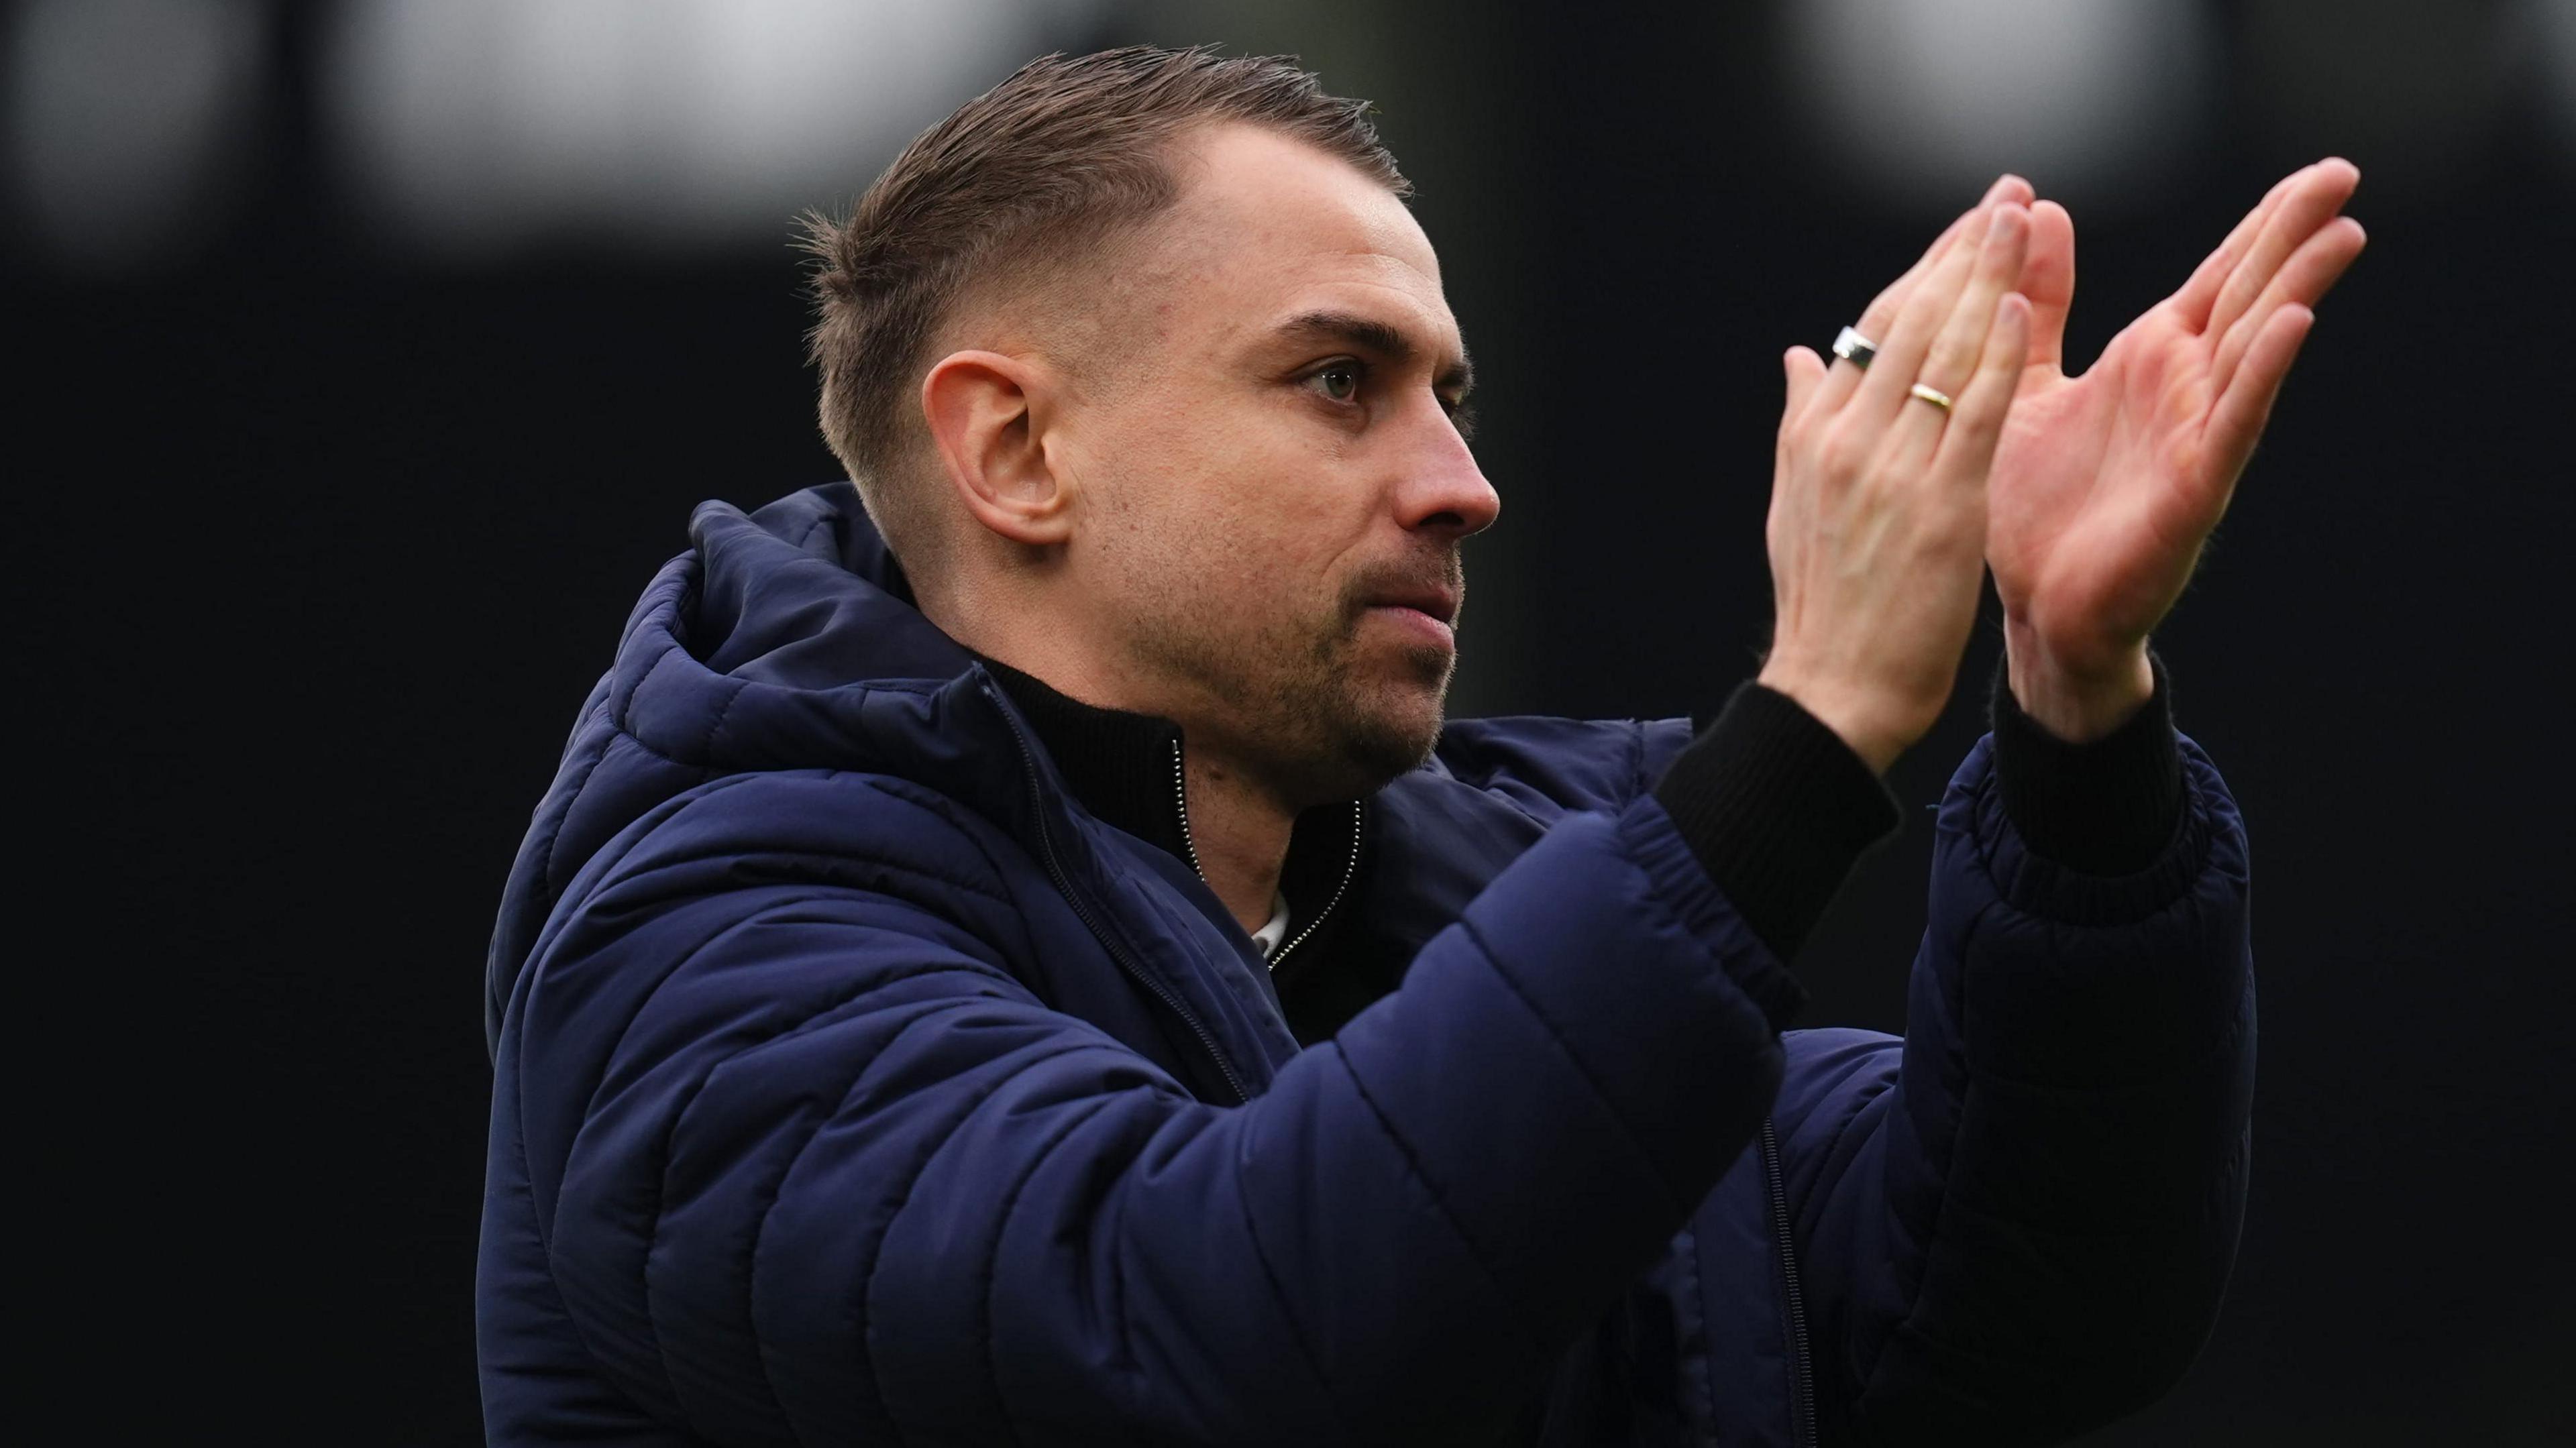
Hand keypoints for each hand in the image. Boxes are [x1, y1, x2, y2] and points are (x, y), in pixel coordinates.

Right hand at [1760, 185, 2034, 773]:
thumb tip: (1801, 354)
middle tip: (2004, 195)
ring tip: (2018, 219)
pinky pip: (1971, 413)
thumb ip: (1801, 422)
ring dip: (1984, 278)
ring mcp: (1889, 470)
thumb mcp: (1794, 504)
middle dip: (1961, 252)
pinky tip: (2016, 304)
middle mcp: (1844, 439)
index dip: (1925, 271)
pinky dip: (1993, 354)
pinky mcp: (1937, 504)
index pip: (1873, 330)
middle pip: (1908, 323)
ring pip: (1940, 352)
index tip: (1966, 226)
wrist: (1831, 693)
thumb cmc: (1823, 608)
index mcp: (1812, 435)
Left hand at [1988, 161, 2366, 738]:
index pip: (2222, 276)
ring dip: (2297, 291)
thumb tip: (2044, 212)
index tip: (2321, 172)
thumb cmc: (2037, 504)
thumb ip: (2040, 304)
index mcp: (2152, 359)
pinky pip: (2232, 422)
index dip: (2266, 224)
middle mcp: (2185, 388)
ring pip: (2256, 348)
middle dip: (2294, 236)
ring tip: (2342, 233)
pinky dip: (2261, 374)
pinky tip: (2293, 325)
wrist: (2037, 607)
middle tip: (2347, 172)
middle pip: (2250, 294)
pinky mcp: (2194, 486)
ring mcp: (2196, 435)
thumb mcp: (2028, 383)